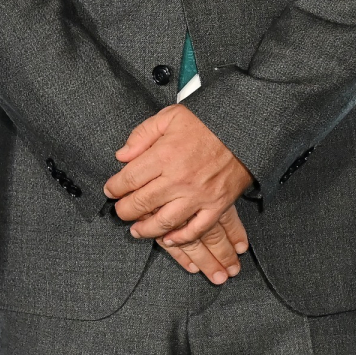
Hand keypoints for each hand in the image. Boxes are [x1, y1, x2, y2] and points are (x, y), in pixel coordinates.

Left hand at [105, 105, 253, 275]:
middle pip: (141, 203)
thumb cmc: (207, 122)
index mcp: (165, 155)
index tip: (110, 190)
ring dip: (146, 230)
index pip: (129, 179)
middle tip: (120, 211)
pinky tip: (168, 238)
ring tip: (136, 230)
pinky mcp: (216, 205)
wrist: (244, 129)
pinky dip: (180, 238)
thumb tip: (122, 156)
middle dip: (125, 210)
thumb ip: (142, 134)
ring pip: (164, 222)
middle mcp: (179, 179)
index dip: (115, 187)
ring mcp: (198, 195)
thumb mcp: (170, 116)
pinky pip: (196, 229)